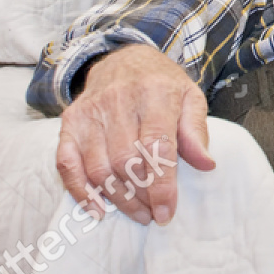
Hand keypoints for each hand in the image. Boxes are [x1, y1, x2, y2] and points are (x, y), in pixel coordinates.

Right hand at [55, 44, 215, 225]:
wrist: (123, 59)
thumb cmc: (161, 84)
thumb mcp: (190, 97)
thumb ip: (196, 129)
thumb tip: (206, 164)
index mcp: (154, 93)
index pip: (156, 145)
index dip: (161, 185)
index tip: (166, 212)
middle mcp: (118, 101)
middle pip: (125, 161)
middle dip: (140, 196)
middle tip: (153, 214)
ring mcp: (90, 112)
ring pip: (99, 168)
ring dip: (117, 198)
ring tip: (137, 212)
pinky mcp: (70, 122)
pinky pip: (67, 163)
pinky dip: (80, 191)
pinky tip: (98, 208)